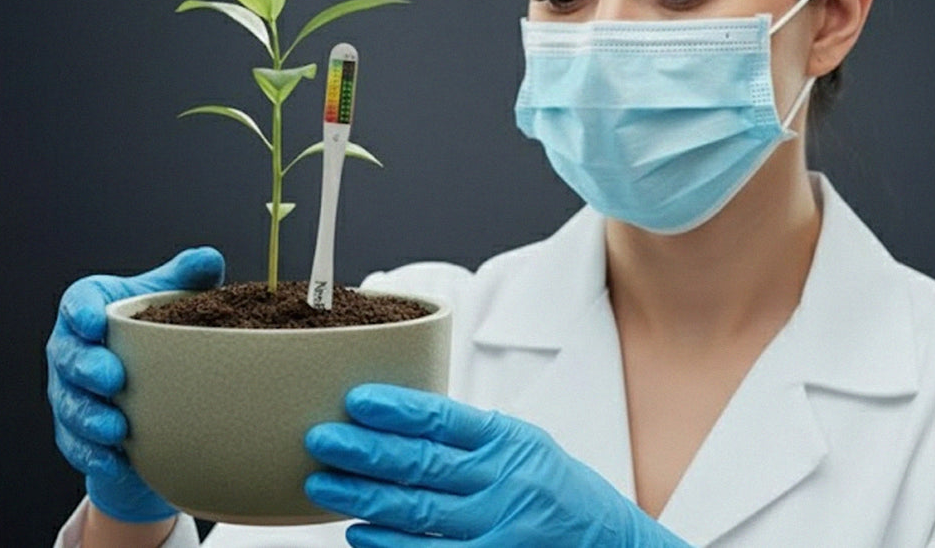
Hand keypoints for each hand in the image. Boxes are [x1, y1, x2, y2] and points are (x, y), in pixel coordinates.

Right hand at [46, 247, 224, 522]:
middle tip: (114, 379)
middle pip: (68, 357)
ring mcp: (68, 394)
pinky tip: (117, 461)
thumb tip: (210, 258)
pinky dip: (94, 454)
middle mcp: (70, 350)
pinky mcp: (73, 435)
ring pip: (69, 406)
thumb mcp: (168, 306)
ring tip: (118, 429)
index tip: (96, 323)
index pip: (77, 303)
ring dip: (90, 419)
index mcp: (90, 310)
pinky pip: (76, 446)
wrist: (145, 400)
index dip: (82, 312)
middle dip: (86, 369)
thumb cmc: (153, 341)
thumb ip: (185, 280)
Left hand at [304, 383, 690, 546]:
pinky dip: (392, 546)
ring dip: (365, 497)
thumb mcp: (522, 446)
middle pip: (424, 464)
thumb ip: (467, 436)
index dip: (399, 410)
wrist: (614, 545)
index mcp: (508, 441)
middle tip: (320, 439)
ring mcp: (501, 525)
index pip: (446, 419)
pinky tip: (359, 533)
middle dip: (366, 452)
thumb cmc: (554, 490)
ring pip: (420, 511)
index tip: (356, 400)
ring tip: (322, 483)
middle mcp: (505, 481)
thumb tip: (392, 420)